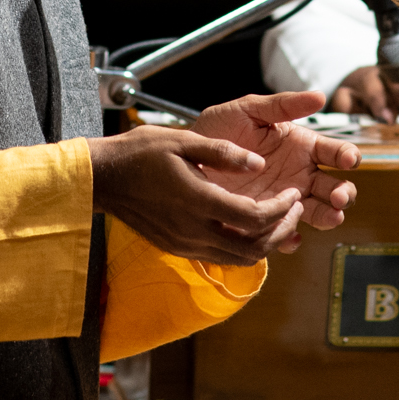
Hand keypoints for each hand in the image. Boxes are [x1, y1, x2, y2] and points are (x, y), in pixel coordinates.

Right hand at [88, 126, 303, 265]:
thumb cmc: (141, 153)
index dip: (281, 209)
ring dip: (264, 243)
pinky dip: (242, 246)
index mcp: (198, 201)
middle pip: (253, 248)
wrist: (104, 178)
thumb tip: (258, 163)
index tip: (293, 194)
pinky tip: (248, 225)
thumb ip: (224, 153)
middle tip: (294, 209)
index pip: (254, 218)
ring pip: (238, 258)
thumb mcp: (184, 140)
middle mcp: (193, 231)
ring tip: (277, 219)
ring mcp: (184, 244)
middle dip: (280, 231)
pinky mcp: (177, 248)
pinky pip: (220, 256)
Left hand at [189, 91, 359, 250]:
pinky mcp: (264, 220)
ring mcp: (283, 200)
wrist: (185, 159)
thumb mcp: (247, 110)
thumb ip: (282, 105)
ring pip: (317, 212)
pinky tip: (289, 235)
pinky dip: (289, 237)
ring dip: (328, 216)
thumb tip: (320, 96)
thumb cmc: (218, 130)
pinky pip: (282, 234)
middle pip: (334, 187)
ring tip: (329, 216)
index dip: (347, 155)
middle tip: (337, 196)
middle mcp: (298, 175)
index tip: (349, 160)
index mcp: (300, 146)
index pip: (334, 152)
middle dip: (342, 193)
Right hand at [328, 65, 398, 122]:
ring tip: (391, 118)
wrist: (354, 96)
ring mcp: (366, 79)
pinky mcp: (344, 92)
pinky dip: (357, 108)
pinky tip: (367, 118)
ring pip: (375, 81)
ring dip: (383, 99)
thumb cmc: (390, 100)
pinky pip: (348, 97)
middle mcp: (390, 71)